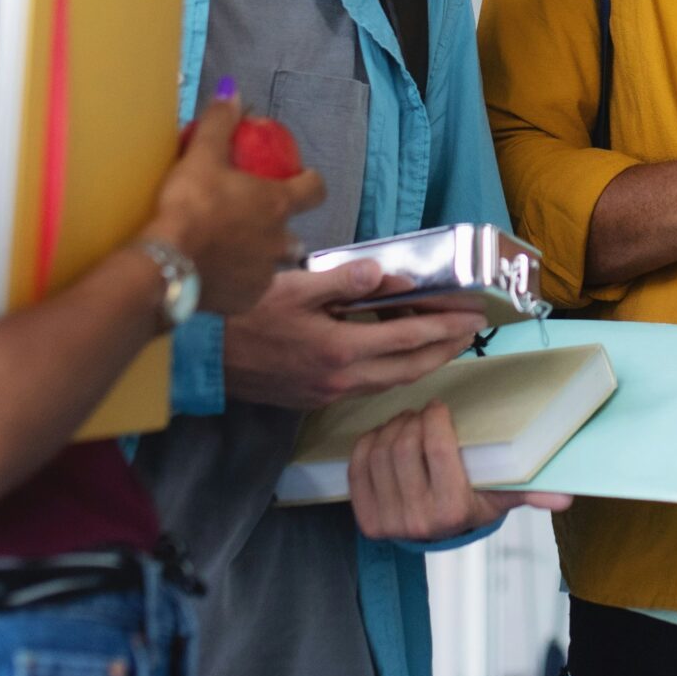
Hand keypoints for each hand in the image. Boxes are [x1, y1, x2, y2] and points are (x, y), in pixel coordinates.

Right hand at [144, 98, 323, 314]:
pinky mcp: (247, 300)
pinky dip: (240, 283)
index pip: (315, 190)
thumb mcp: (202, 156)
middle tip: (256, 223)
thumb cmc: (190, 205)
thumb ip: (219, 123)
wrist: (167, 264)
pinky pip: (250, 290)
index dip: (312, 182)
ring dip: (262, 258)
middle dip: (281, 230)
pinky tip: (220, 277)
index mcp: (277, 203)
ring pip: (273, 265)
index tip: (304, 178)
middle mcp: (279, 240)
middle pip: (295, 235)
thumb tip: (232, 91)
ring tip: (236, 253)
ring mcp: (265, 273)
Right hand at [222, 261, 486, 411]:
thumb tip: (392, 277)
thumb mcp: (296, 286)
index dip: (448, 327)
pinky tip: (397, 354)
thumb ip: (347, 281)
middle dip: (446, 349)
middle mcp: (342, 379)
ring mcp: (328, 394)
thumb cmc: (245, 315)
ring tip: (444, 341)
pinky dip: (394, 370)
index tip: (474, 316)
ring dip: (423, 362)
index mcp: (341, 350)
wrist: (202, 357)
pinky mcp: (315, 398)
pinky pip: (370, 386)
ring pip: (392, 382)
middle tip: (471, 331)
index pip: (411, 339)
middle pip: (411, 369)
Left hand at [347, 401, 571, 542]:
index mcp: (453, 509)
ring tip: (403, 423)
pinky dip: (366, 444)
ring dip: (389, 428)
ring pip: (379, 453)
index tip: (438, 408)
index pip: (436, 448)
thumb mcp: (501, 497)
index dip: (434, 418)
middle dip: (411, 420)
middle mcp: (419, 519)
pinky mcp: (368, 520)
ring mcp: (389, 522)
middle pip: (403, 446)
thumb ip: (531, 492)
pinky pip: (358, 469)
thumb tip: (565, 498)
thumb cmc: (472, 505)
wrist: (440, 538)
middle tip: (420, 414)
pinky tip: (381, 437)